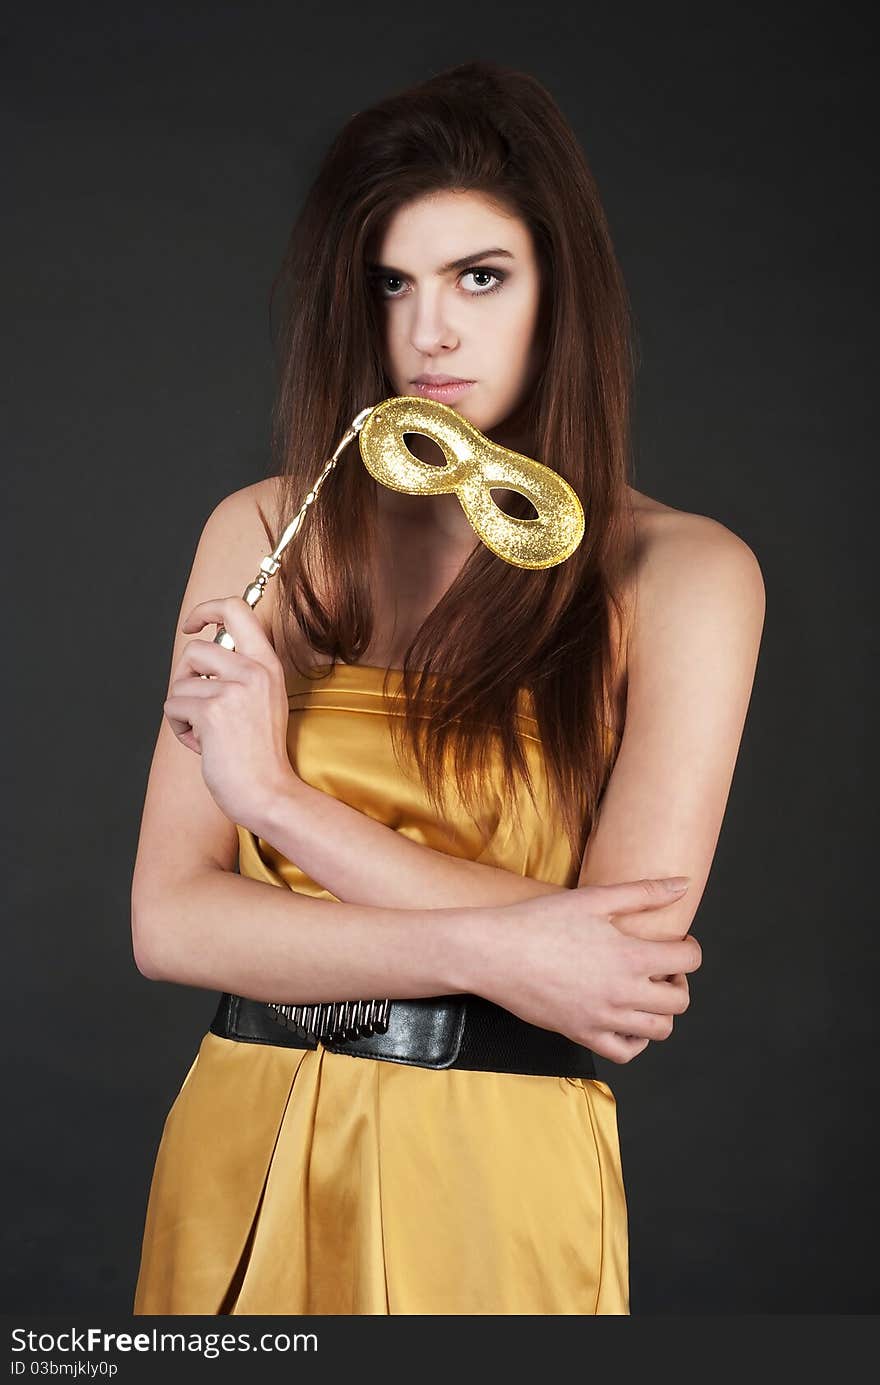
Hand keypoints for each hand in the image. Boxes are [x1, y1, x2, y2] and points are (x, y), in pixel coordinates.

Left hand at [163, 595, 297, 829]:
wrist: (268, 791)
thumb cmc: (259, 753)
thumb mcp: (261, 699)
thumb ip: (239, 672)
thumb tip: (199, 651)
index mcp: (268, 664)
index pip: (236, 609)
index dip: (206, 610)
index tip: (191, 625)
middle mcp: (253, 670)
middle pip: (195, 649)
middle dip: (184, 676)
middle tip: (196, 702)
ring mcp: (233, 690)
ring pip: (180, 684)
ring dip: (184, 711)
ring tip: (208, 733)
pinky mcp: (212, 711)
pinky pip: (173, 707)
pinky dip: (180, 730)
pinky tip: (203, 745)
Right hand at [471, 878, 701, 1064]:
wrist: (494, 953)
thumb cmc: (539, 922)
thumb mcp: (594, 899)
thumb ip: (643, 893)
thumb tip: (682, 885)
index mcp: (630, 956)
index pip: (687, 961)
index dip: (690, 949)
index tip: (678, 943)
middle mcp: (622, 992)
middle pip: (680, 1001)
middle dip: (679, 982)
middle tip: (662, 968)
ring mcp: (603, 1018)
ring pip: (659, 1031)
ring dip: (662, 1012)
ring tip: (646, 992)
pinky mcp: (582, 1034)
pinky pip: (625, 1052)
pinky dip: (635, 1041)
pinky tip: (626, 1019)